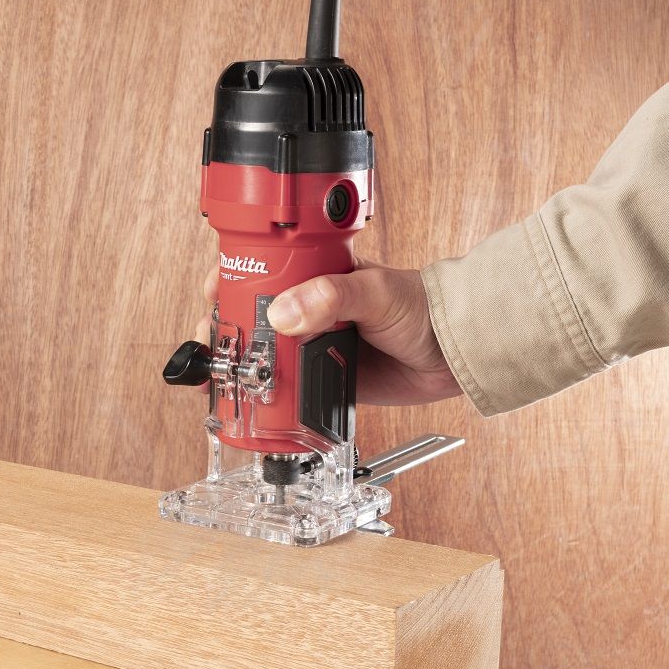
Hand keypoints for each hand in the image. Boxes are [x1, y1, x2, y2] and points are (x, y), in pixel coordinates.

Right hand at [197, 260, 460, 404]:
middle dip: (228, 328)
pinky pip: (291, 386)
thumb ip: (331, 297)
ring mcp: (317, 344)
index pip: (263, 269)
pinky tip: (257, 398)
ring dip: (245, 363)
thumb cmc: (423, 307)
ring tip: (226, 374)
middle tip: (215, 343)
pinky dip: (271, 393)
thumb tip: (284, 313)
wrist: (454, 352)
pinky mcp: (327, 377)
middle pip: (255, 315)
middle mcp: (312, 308)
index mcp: (317, 274)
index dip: (233, 278)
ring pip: (268, 353)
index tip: (214, 291)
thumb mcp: (375, 291)